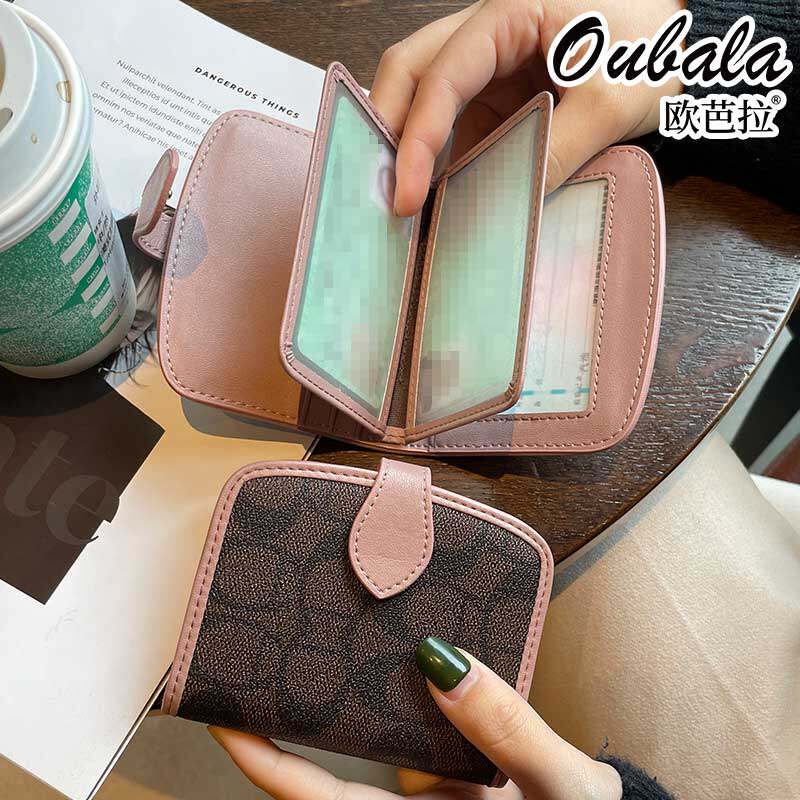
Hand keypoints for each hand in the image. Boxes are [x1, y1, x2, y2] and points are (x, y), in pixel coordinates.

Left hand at [209, 637, 621, 799]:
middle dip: (286, 715)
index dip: (263, 760)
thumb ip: (504, 727)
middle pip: (325, 768)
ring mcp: (428, 789)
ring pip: (372, 736)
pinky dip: (406, 684)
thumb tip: (438, 659)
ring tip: (324, 624)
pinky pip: (415, 723)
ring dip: (347, 689)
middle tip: (258, 648)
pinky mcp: (452, 770)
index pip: (317, 798)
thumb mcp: (557, 788)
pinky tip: (409, 640)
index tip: (222, 713)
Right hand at [369, 0, 683, 215]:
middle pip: (412, 71)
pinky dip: (443, 159)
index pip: (443, 74)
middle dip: (388, 129)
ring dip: (410, 147)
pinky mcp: (501, 94)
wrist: (685, 37)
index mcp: (510, 13)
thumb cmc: (655, 42)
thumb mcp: (612, 101)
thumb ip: (559, 148)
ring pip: (427, 98)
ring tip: (401, 200)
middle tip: (382, 190)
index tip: (407, 194)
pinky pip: (459, 125)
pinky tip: (439, 194)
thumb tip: (510, 202)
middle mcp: (488, 34)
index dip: (417, 136)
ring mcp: (492, 66)